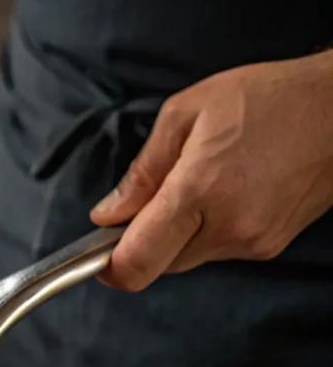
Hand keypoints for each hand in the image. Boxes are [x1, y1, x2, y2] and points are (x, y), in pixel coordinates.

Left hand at [90, 52, 332, 290]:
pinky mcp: (270, 246)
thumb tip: (108, 214)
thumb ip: (142, 171)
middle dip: (141, 241)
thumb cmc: (269, 99)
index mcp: (199, 192)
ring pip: (187, 258)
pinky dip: (204, 231)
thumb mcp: (186, 114)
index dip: (108, 267)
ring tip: (194, 183)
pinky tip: (221, 191)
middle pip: (158, 264)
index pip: (138, 260)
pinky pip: (217, 250)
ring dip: (175, 234)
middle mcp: (227, 227)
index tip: (96, 254)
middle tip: (146, 201)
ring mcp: (253, 242)